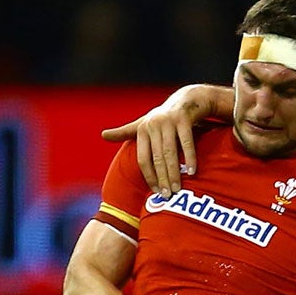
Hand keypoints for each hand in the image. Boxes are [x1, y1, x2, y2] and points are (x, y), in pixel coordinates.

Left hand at [101, 84, 221, 193]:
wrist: (187, 99)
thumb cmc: (162, 117)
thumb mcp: (142, 123)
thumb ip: (125, 132)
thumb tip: (102, 134)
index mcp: (142, 130)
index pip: (143, 159)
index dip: (149, 176)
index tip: (155, 191)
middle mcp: (153, 124)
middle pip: (157, 158)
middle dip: (163, 178)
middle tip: (167, 195)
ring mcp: (169, 121)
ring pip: (171, 152)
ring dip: (175, 172)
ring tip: (177, 188)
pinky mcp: (184, 119)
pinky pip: (187, 142)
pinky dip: (190, 158)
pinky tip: (193, 172)